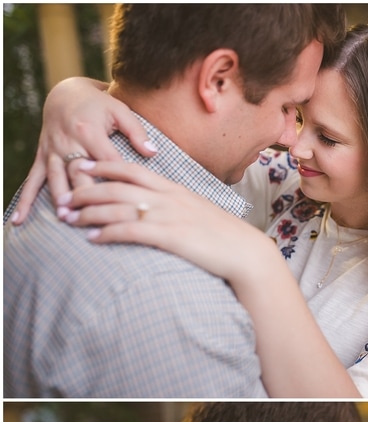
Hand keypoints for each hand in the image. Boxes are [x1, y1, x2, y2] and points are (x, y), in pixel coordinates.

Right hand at [11, 77, 156, 223]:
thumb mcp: (121, 110)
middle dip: (84, 195)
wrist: (66, 93)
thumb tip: (153, 153)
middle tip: (91, 217)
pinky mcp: (43, 157)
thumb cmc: (99, 105)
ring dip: (60, 198)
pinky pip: (33, 180)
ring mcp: (53, 151)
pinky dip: (25, 200)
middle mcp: (68, 142)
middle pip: (78, 173)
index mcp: (89, 131)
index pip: (105, 161)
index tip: (126, 202)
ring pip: (55, 178)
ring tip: (65, 218)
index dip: (115, 181)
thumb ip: (137, 132)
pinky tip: (19, 220)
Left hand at [57, 160, 272, 282]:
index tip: (81, 166)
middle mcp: (167, 197)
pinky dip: (109, 233)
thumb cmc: (223, 236)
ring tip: (69, 218)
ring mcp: (168, 216)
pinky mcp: (170, 236)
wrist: (245, 251)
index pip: (131, 169)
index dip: (102, 166)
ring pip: (118, 207)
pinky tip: (93, 239)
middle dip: (85, 190)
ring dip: (89, 212)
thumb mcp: (198, 212)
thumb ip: (176, 206)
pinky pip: (132, 231)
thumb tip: (159, 209)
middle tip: (63, 198)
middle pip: (116, 187)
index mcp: (173, 188)